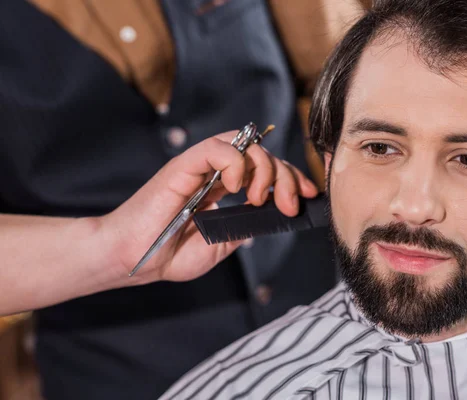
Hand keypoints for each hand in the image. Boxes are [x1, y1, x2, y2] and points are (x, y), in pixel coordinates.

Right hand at [100, 130, 317, 283]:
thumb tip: (266, 220)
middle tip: (289, 203)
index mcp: (222, 189)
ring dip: (264, 168)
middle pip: (261, 154)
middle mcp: (214, 173)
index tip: (309, 195)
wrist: (133, 259)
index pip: (265, 170)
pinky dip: (236, 162)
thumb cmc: (168, 254)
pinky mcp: (184, 165)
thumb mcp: (219, 246)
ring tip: (258, 198)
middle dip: (285, 175)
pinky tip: (237, 188)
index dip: (291, 178)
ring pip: (244, 144)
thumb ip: (241, 229)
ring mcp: (199, 167)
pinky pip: (217, 147)